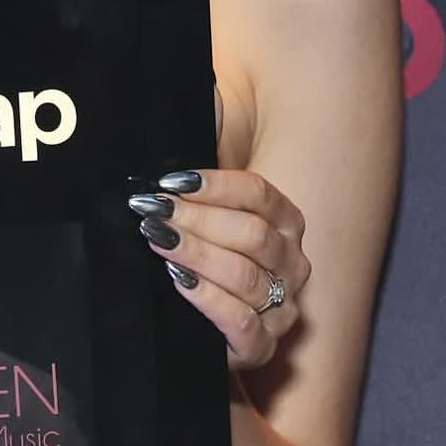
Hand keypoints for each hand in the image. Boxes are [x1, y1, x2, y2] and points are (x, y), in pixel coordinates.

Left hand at [126, 145, 309, 371]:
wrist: (201, 323)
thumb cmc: (204, 251)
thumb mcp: (205, 204)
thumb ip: (207, 159)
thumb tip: (205, 98)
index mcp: (286, 222)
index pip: (259, 194)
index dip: (214, 185)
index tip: (169, 181)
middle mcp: (292, 263)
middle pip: (251, 234)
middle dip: (197, 220)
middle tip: (153, 210)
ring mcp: (283, 307)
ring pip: (246, 277)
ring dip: (197, 254)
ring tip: (158, 239)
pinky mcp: (262, 347)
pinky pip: (243, 324)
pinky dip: (209, 300)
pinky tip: (179, 280)